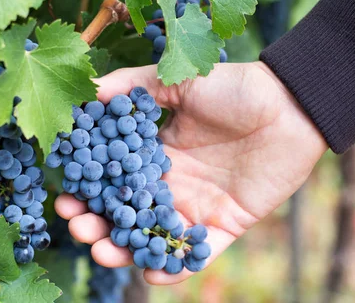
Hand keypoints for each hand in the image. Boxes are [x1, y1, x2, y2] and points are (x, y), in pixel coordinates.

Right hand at [54, 62, 327, 283]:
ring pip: (153, 236)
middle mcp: (171, 182)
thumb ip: (134, 86)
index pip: (113, 178)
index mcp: (156, 152)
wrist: (290, 105)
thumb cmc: (234, 88)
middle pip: (126, 212)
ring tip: (104, 252)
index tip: (64, 196)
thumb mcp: (180, 81)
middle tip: (79, 228)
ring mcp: (195, 206)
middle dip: (98, 225)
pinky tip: (153, 272)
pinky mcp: (224, 224)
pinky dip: (176, 268)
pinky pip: (196, 254)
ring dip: (126, 250)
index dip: (87, 190)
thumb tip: (87, 90)